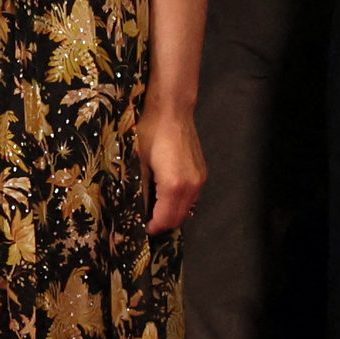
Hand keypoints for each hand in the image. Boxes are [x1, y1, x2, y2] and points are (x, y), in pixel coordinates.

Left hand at [139, 95, 204, 235]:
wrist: (172, 110)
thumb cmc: (150, 132)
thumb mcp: (139, 163)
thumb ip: (141, 191)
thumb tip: (137, 211)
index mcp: (174, 185)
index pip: (165, 219)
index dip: (152, 228)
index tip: (141, 228)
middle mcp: (191, 186)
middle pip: (178, 218)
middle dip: (163, 223)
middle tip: (146, 222)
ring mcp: (199, 179)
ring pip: (187, 209)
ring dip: (172, 214)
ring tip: (155, 209)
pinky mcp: (202, 172)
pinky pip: (192, 197)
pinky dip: (180, 203)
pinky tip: (167, 196)